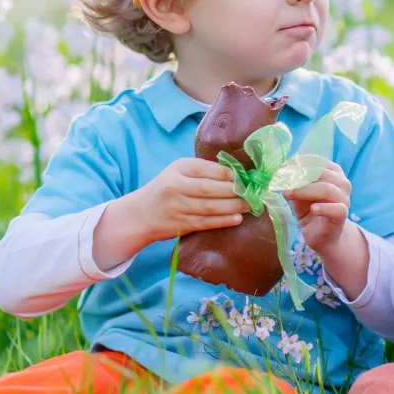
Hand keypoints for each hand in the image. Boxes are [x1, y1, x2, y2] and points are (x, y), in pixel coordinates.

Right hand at [129, 158, 247, 244]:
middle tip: (253, 193)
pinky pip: (206, 222)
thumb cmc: (165, 189)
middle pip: (211, 189)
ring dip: (233, 207)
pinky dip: (223, 221)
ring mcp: (178, 207)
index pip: (208, 169)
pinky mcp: (181, 224)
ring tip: (250, 205)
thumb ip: (202, 171)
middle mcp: (177, 186)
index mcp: (179, 168)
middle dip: (235, 191)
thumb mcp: (178, 172)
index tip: (245, 177)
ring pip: (210, 207)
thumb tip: (235, 174)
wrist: (140, 214)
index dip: (229, 174)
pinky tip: (237, 218)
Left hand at [283, 162, 352, 252]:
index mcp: (333, 173)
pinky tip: (313, 209)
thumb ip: (294, 184)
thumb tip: (281, 174)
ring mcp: (344, 199)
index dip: (300, 163)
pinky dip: (324, 208)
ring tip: (287, 195)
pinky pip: (337, 209)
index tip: (283, 167)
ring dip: (304, 191)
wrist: (322, 236)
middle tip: (282, 183)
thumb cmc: (311, 210)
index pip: (318, 162)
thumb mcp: (299, 195)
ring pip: (327, 189)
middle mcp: (342, 183)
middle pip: (322, 174)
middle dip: (300, 177)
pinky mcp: (342, 215)